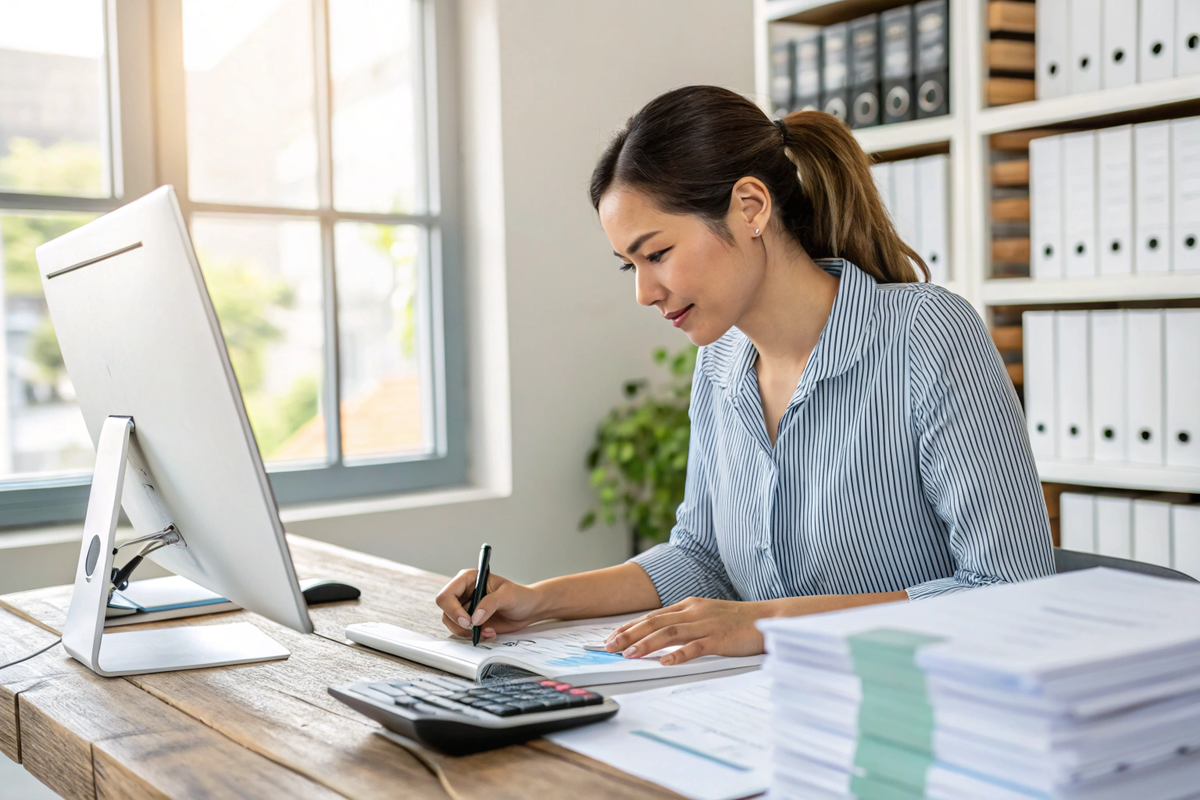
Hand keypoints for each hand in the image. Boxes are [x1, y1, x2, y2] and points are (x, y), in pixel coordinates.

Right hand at [434, 570, 542, 638]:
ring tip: (487, 631)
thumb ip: (491, 603)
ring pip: (451, 623)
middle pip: (446, 611)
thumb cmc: (520, 596)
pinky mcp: (470, 621)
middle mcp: (463, 593)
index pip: (447, 595)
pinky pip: (462, 632)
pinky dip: (473, 636)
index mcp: (467, 579)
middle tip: (475, 628)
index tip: (468, 621)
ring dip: (467, 632)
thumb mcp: (507, 595)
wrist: (528, 609)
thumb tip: (475, 618)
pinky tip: (489, 632)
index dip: (453, 610)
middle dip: (459, 623)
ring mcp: (465, 607)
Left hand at [603, 596, 772, 665]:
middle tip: (610, 646)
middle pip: (656, 622)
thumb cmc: (738, 621)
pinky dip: (679, 654)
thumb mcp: (707, 616)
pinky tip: (666, 662)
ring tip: (629, 653)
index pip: (653, 616)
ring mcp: (707, 624)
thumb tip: (661, 636)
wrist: (769, 618)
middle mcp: (694, 612)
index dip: (631, 625)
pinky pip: (696, 646)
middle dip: (630, 633)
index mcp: (690, 606)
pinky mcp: (720, 638)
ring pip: (670, 632)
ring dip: (647, 643)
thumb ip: (686, 623)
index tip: (612, 636)